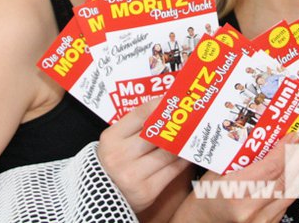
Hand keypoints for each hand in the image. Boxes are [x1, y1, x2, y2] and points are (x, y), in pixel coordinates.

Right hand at [97, 99, 188, 213]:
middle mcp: (120, 155)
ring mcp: (132, 174)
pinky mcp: (146, 191)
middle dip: (177, 124)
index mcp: (111, 138)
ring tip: (195, 134)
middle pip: (157, 133)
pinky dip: (183, 161)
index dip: (161, 105)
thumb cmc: (113, 164)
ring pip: (168, 152)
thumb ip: (136, 128)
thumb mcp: (116, 143)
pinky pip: (172, 170)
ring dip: (184, 143)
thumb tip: (164, 109)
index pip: (141, 114)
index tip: (175, 100)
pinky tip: (189, 154)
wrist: (103, 198)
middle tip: (193, 116)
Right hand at [174, 134, 298, 222]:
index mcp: (236, 192)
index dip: (287, 150)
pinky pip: (286, 203)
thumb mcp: (219, 171)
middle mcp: (252, 210)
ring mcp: (262, 222)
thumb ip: (244, 158)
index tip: (297, 136)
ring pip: (291, 192)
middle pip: (287, 180)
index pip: (271, 167)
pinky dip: (296, 186)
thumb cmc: (205, 197)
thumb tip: (269, 138)